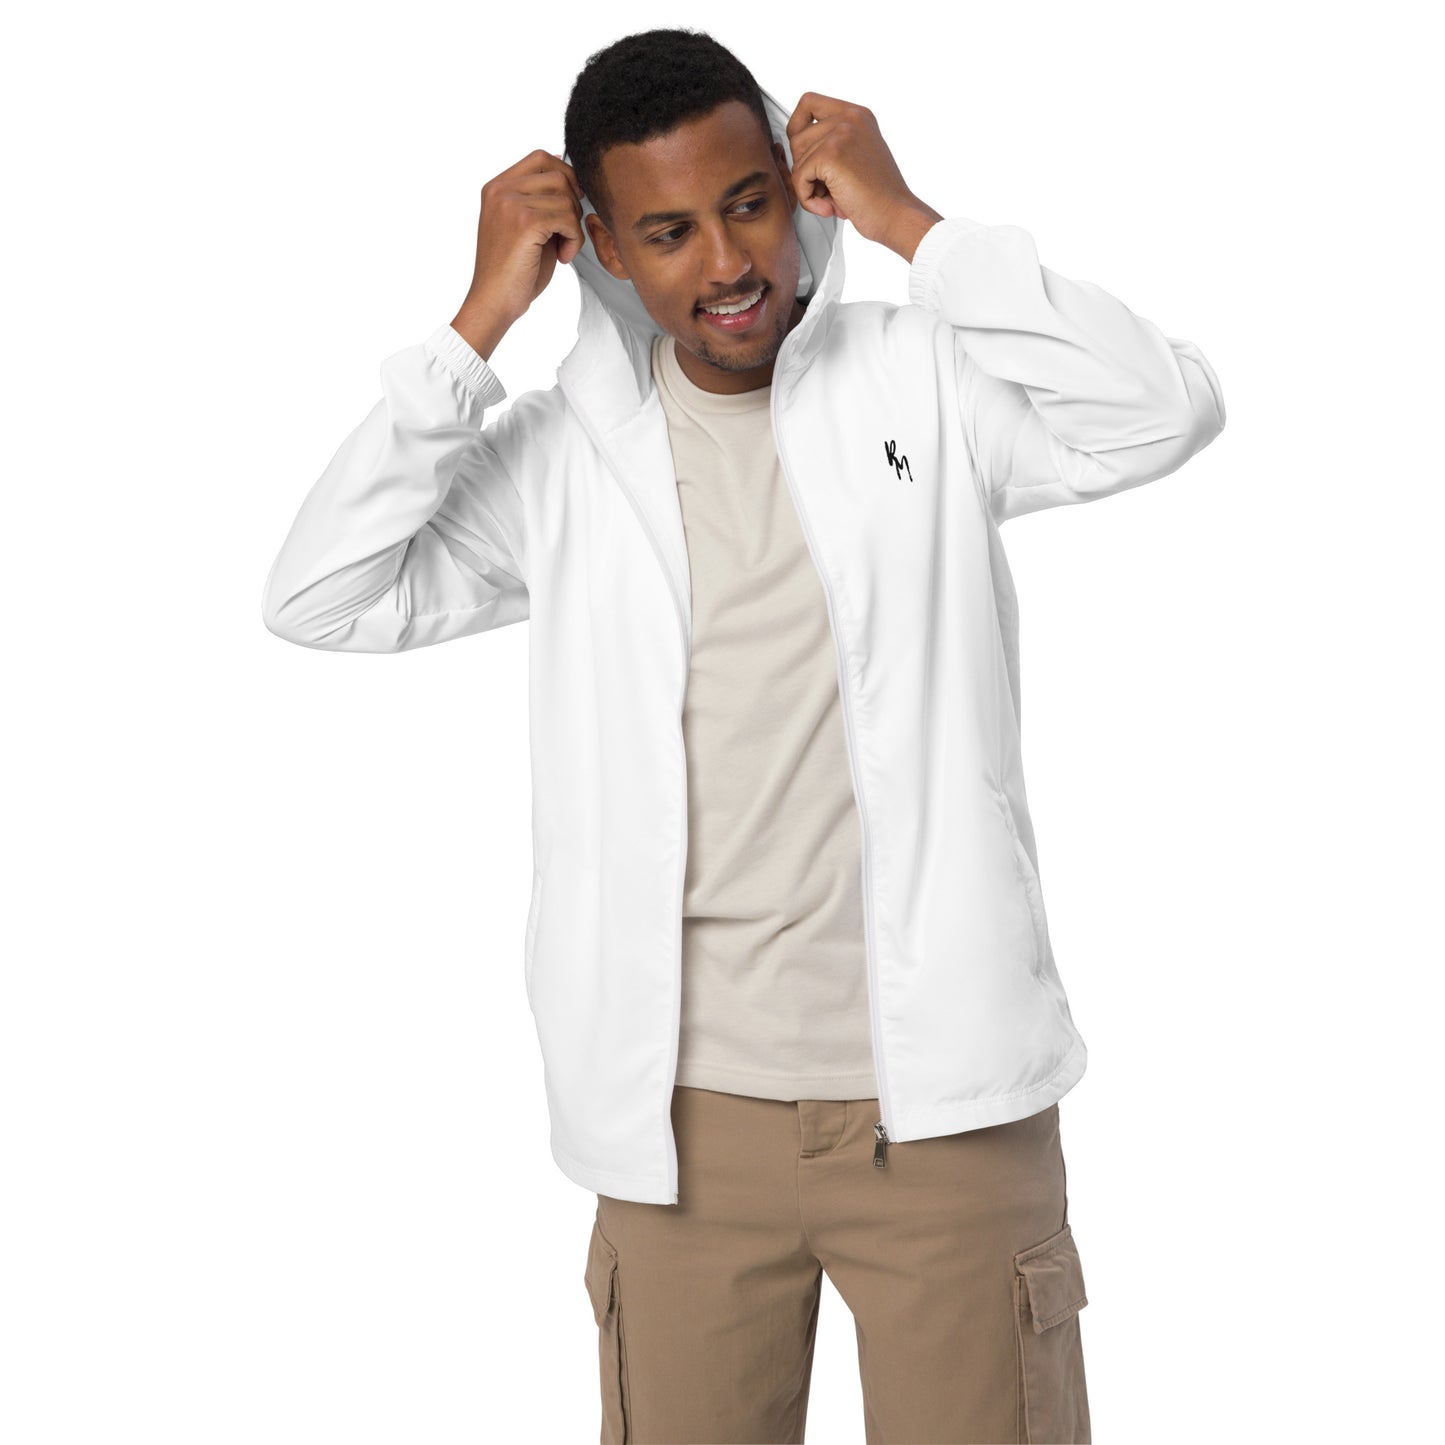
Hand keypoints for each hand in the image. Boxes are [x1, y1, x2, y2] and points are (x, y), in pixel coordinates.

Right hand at [451, 150, 585, 357]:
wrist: (493, 302)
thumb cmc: (512, 271)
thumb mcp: (525, 225)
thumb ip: (540, 199)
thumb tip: (569, 173)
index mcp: (497, 187)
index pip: (540, 157)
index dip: (565, 177)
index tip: (570, 205)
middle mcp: (500, 190)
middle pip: (558, 175)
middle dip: (573, 204)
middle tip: (566, 233)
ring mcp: (510, 204)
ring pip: (566, 198)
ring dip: (574, 227)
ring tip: (562, 249)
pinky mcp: (524, 222)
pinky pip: (567, 219)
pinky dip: (574, 240)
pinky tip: (563, 257)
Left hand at [785, 93, 942, 259]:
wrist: (896, 215)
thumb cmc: (879, 197)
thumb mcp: (859, 155)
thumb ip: (833, 141)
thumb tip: (796, 141)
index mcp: (857, 115)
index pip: (808, 102)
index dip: (797, 127)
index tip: (804, 153)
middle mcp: (849, 117)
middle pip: (796, 136)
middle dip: (805, 168)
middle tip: (829, 190)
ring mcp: (840, 133)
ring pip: (796, 159)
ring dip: (809, 187)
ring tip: (833, 199)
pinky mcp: (830, 154)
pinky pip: (798, 178)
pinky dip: (809, 200)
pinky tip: (831, 207)